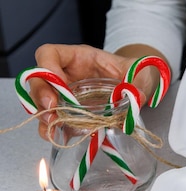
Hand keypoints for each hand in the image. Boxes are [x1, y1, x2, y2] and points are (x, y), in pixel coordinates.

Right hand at [32, 44, 163, 139]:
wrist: (139, 84)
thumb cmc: (135, 72)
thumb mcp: (141, 73)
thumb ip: (139, 83)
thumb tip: (137, 97)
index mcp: (80, 57)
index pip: (49, 54)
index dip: (46, 67)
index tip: (58, 85)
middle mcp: (68, 74)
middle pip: (39, 80)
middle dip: (41, 96)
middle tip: (52, 113)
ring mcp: (67, 93)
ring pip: (42, 101)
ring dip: (44, 116)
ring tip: (52, 128)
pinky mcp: (72, 111)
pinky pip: (56, 119)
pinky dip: (55, 129)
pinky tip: (60, 137)